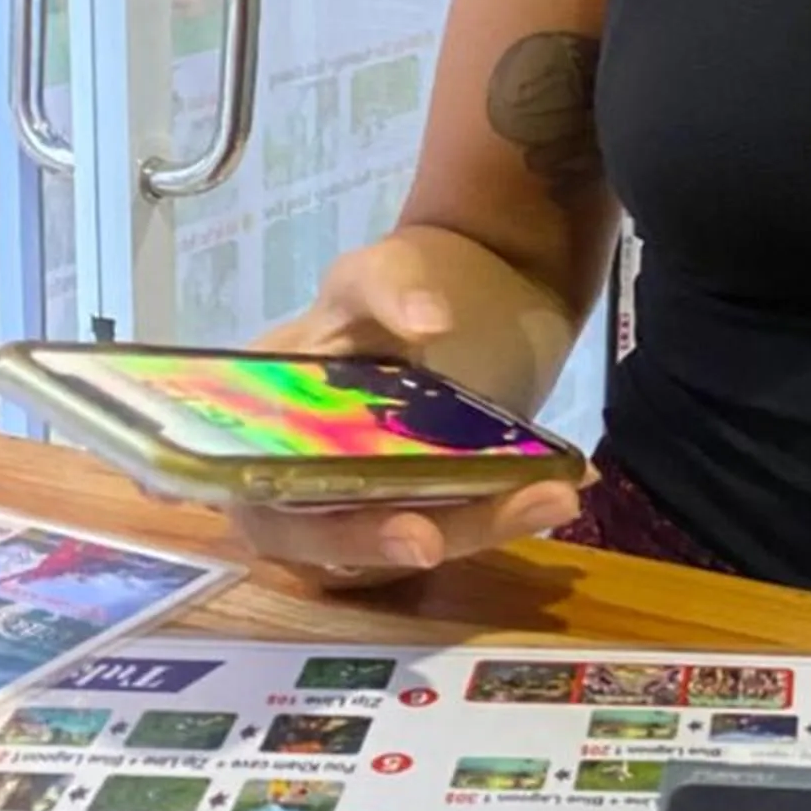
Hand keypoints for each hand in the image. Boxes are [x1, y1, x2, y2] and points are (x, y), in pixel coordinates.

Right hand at [241, 235, 581, 586]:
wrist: (486, 292)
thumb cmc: (414, 277)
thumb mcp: (392, 265)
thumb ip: (392, 286)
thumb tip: (425, 322)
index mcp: (261, 417)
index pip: (253, 492)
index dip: (296, 525)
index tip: (370, 528)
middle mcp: (299, 470)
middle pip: (318, 539)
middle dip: (380, 543)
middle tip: (434, 539)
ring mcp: (363, 496)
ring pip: (394, 545)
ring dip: (467, 532)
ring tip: (549, 496)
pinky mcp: (423, 507)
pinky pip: (449, 530)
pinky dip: (499, 517)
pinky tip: (557, 489)